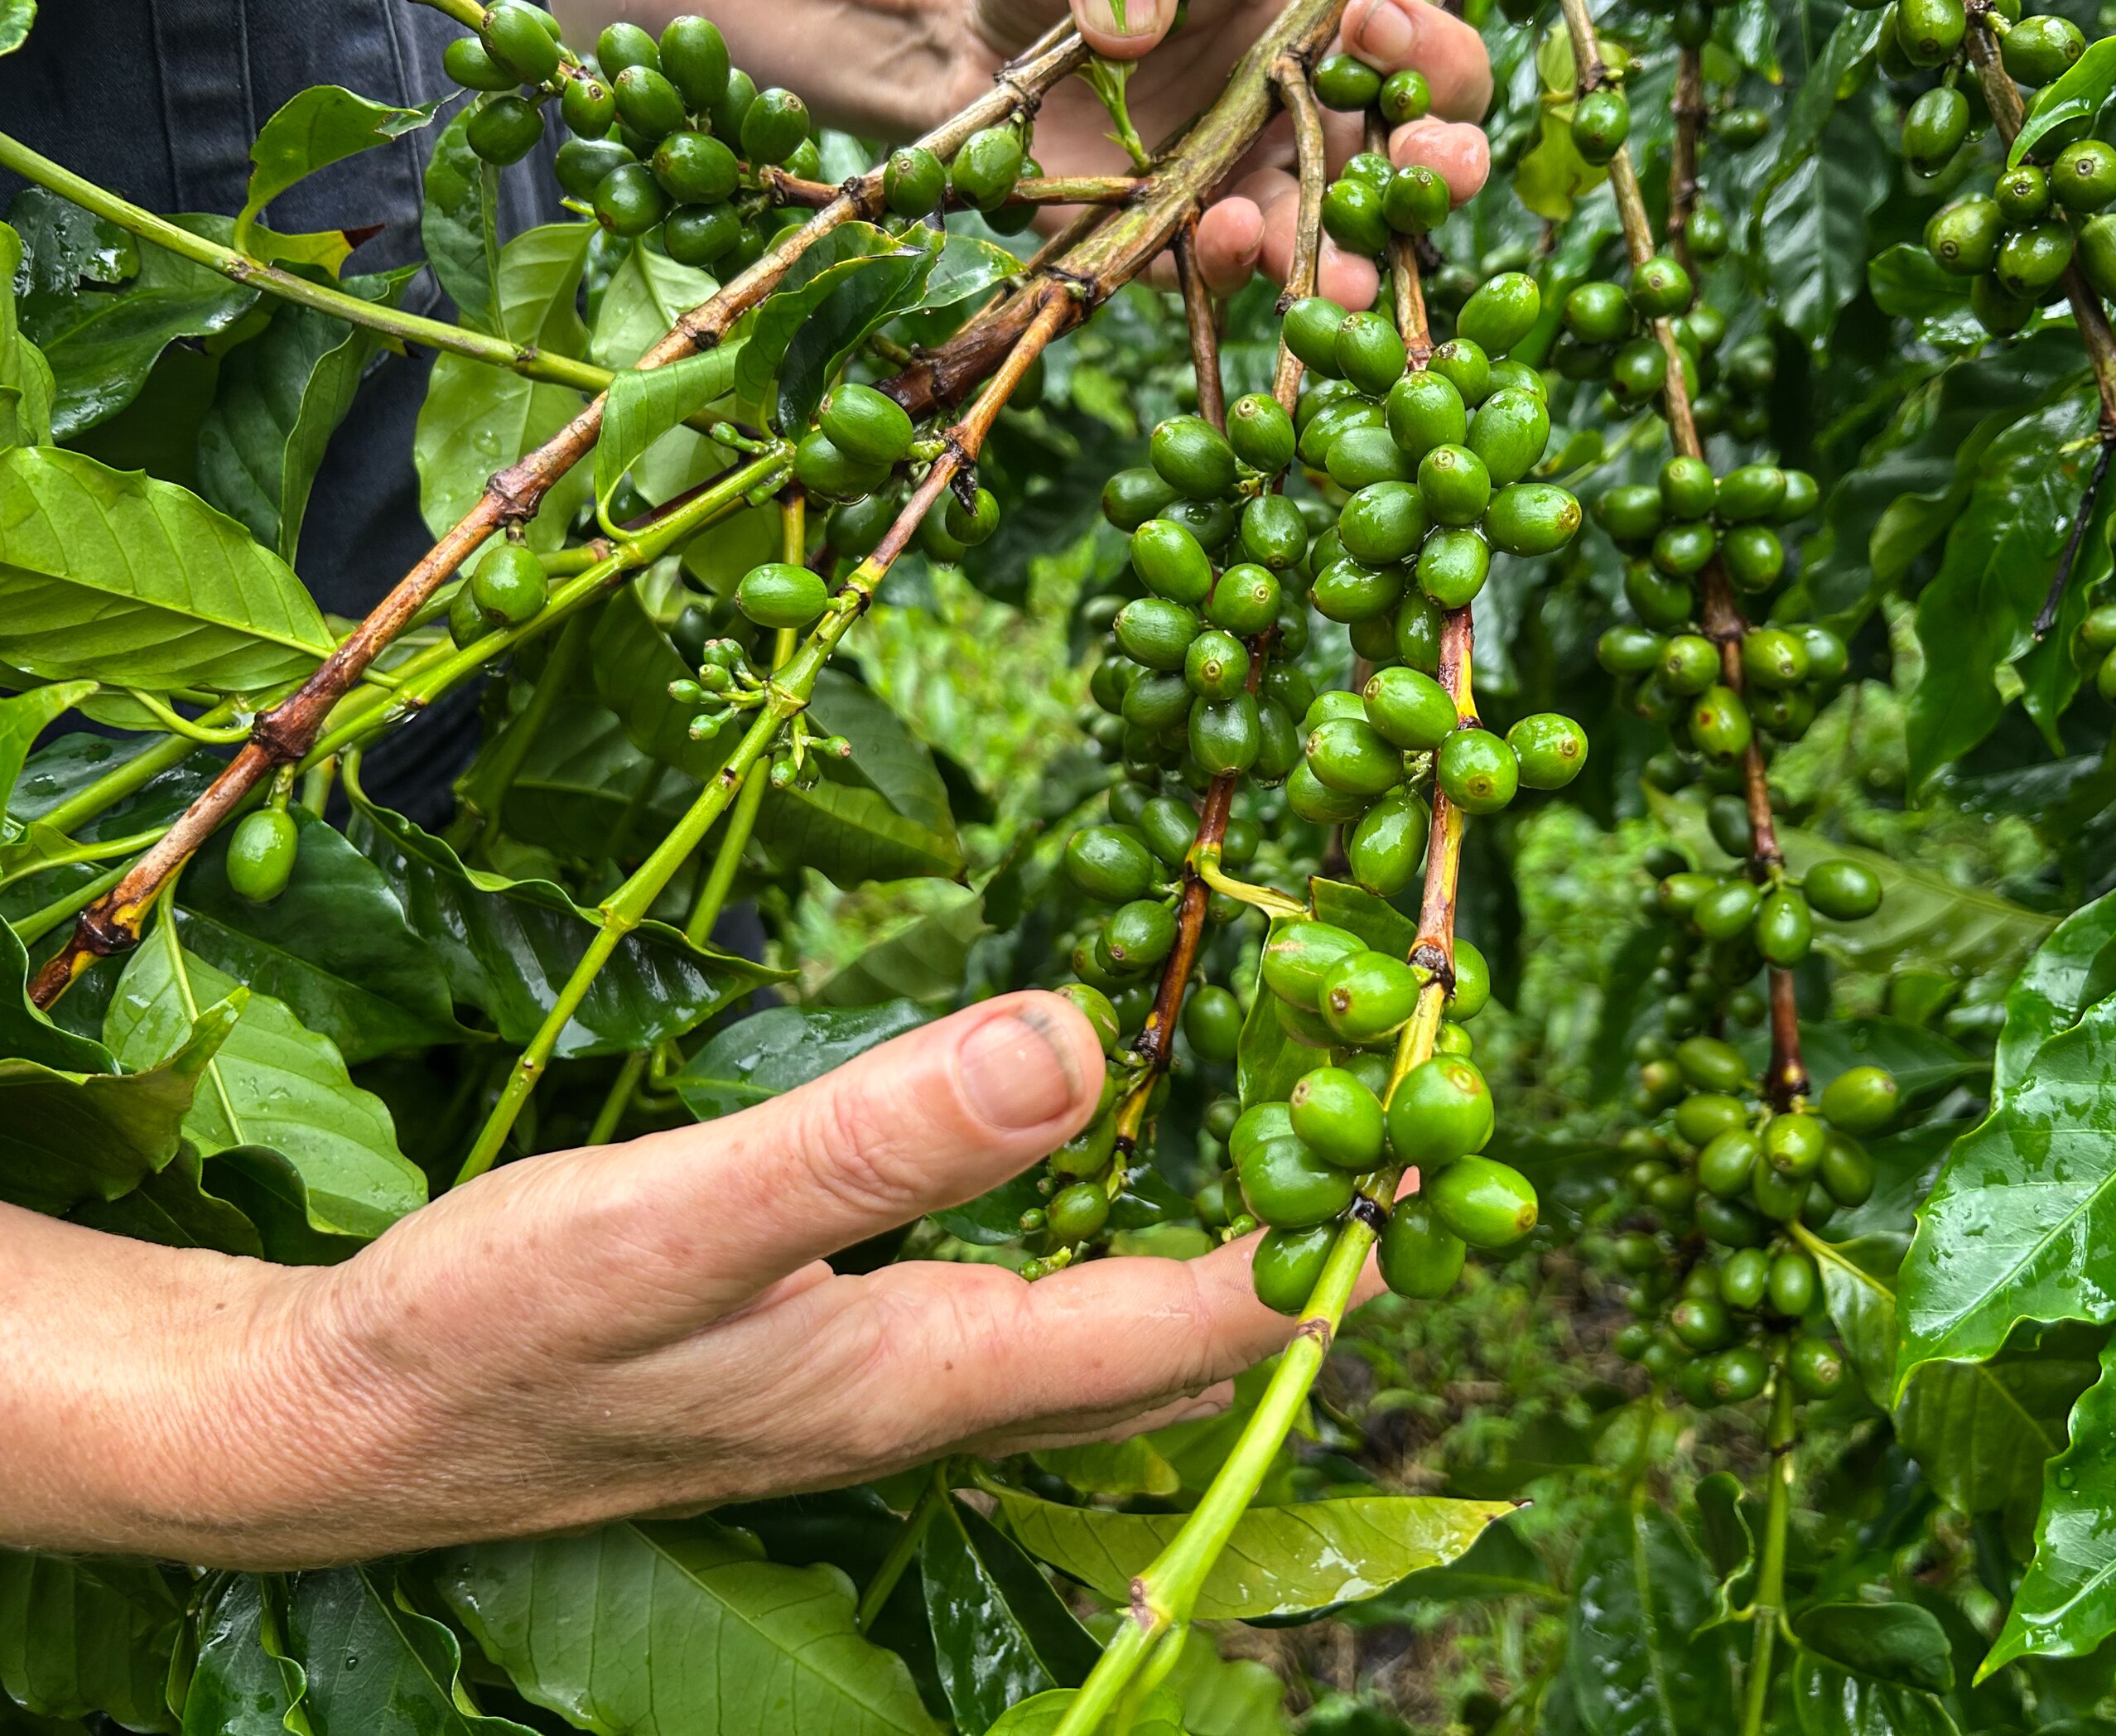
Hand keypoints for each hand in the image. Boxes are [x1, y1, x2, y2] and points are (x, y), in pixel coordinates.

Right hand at [0, 994, 1337, 1568]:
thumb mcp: (681, 1221)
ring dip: (1194, 1249)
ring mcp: (879, 1384)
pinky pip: (1008, 1303)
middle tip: (1374, 1138)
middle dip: (1289, 1258)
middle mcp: (934, 1394)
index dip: (1321, 1244)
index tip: (1424, 1144)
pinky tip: (1069, 1162)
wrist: (342, 1426)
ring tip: (1266, 1139)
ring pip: (1093, 1328)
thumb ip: (879, 1140)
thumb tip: (1078, 1039)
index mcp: (933, 1371)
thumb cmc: (495, 1332)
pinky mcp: (822, 1352)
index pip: (1192, 1322)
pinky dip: (1081, 1235)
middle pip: (1169, 1347)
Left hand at [957, 0, 1494, 306]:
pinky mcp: (1174, 244)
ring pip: (1330, 237)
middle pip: (1407, 156)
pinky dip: (1233, 264)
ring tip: (1350, 272)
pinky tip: (1227, 236)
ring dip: (1350, 257)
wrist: (960, 36)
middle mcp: (1295, 114)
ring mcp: (1241, 187)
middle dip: (1438, 164)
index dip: (1423, 42)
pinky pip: (1221, 269)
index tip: (1369, 22)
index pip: (1418, 46)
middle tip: (1434, 165)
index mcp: (1310, 22)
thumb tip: (1136, 22)